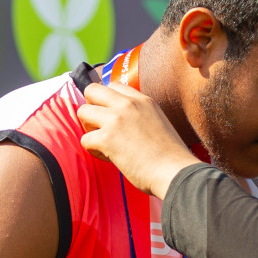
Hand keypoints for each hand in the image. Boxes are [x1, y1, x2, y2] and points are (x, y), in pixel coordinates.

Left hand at [77, 82, 195, 199]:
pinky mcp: (107, 138)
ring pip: (83, 112)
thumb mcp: (158, 121)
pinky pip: (85, 139)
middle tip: (100, 126)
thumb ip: (139, 115)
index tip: (112, 117)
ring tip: (104, 143)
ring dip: (89, 128)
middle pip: (91, 91)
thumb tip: (121, 122)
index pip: (113, 85)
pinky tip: (109, 157)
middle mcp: (128, 104)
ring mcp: (116, 120)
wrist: (175, 172)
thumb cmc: (170, 155)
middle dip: (91, 108)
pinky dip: (93, 151)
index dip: (106, 101)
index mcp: (142, 99)